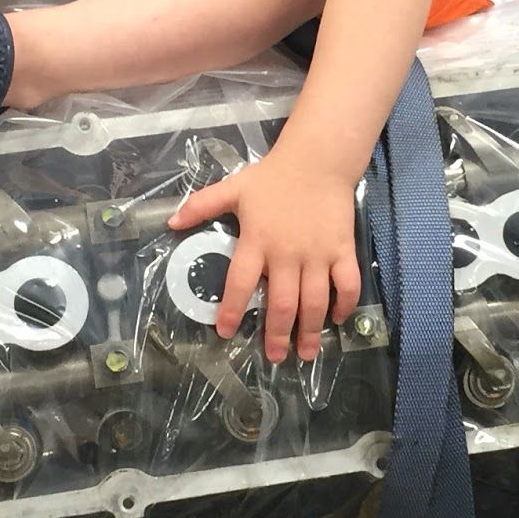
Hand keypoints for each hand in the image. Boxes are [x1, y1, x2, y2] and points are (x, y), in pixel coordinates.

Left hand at [170, 150, 363, 364]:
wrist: (317, 160)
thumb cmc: (272, 177)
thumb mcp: (233, 188)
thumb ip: (201, 206)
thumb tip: (171, 222)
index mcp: (257, 242)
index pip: (240, 283)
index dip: (231, 310)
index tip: (225, 332)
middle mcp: (287, 254)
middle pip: (282, 304)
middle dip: (277, 335)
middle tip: (274, 357)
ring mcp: (318, 254)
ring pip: (315, 301)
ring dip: (309, 331)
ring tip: (305, 354)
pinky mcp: (343, 250)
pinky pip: (347, 284)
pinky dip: (344, 304)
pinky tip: (336, 319)